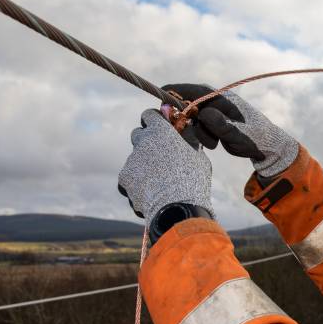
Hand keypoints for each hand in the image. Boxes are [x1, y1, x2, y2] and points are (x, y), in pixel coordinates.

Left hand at [118, 108, 213, 224]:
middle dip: (146, 141)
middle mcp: (143, 142)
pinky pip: (128, 178)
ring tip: (158, 183)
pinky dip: (136, 184)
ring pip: (134, 159)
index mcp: (161, 131)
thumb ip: (189, 144)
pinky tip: (150, 193)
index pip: (149, 115)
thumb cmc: (193, 181)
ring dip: (143, 166)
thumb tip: (189, 137)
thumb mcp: (198, 157)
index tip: (160, 126)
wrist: (177, 207)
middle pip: (138, 134)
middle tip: (158, 154)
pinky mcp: (124, 178)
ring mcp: (131, 160)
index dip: (154, 120)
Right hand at [163, 83, 299, 177]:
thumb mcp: (239, 133)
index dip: (172, 94)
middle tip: (189, 133)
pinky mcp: (210, 123)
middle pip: (185, 105)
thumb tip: (204, 114)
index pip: (189, 90)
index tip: (161, 101)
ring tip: (215, 143)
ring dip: (197, 133)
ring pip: (190, 120)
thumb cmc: (255, 137)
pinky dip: (200, 137)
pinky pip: (196, 128)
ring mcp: (211, 112)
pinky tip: (215, 143)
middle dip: (185, 121)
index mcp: (220, 97)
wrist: (265, 146)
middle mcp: (213, 101)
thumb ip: (221, 124)